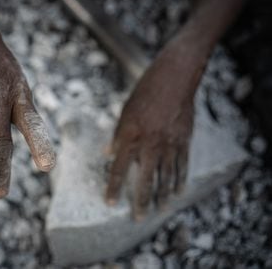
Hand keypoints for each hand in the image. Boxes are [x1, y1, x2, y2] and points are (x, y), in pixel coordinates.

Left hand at [104, 0, 243, 220]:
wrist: (174, 76)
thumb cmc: (145, 91)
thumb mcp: (125, 112)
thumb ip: (118, 136)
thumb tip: (108, 154)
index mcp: (130, 135)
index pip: (119, 169)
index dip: (114, 188)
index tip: (110, 203)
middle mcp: (149, 143)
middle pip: (144, 180)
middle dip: (140, 201)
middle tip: (137, 218)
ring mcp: (169, 143)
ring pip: (166, 177)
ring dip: (162, 196)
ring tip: (159, 210)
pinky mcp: (184, 140)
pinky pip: (182, 166)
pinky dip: (179, 181)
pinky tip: (178, 192)